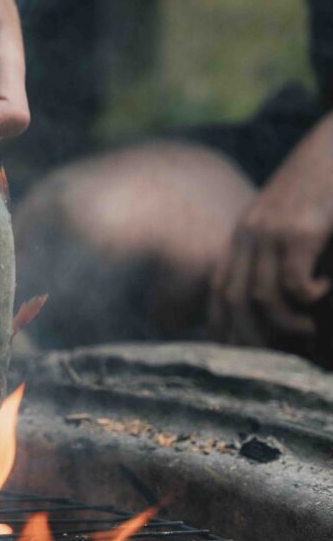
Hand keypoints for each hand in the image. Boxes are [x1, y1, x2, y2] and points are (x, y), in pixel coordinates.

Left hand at [210, 113, 332, 345]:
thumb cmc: (319, 184)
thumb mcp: (285, 217)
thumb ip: (271, 251)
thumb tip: (274, 296)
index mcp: (241, 235)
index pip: (218, 291)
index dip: (224, 327)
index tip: (240, 352)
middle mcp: (248, 235)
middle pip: (233, 302)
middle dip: (252, 338)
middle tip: (279, 355)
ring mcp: (273, 232)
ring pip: (262, 299)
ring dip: (285, 324)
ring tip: (308, 330)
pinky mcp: (302, 230)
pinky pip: (294, 282)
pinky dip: (309, 297)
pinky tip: (326, 289)